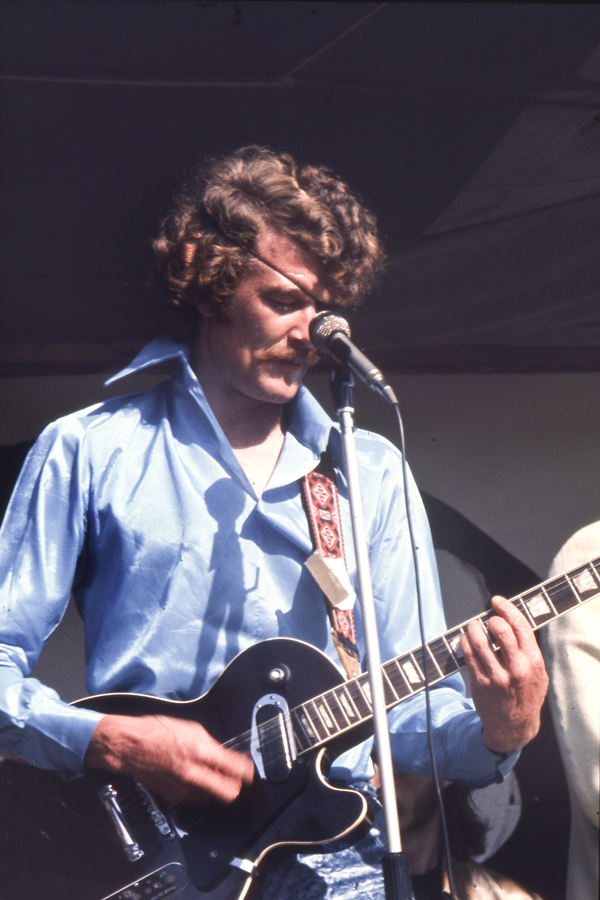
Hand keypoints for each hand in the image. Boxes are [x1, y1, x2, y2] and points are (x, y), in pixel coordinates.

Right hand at [84, 714, 254, 805]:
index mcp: (200, 751)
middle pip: (228, 792)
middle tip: (240, 781)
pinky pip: (196, 799)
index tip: (252, 772)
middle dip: (238, 787)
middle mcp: (194, 772)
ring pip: (213, 798)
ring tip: (218, 778)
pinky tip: (199, 781)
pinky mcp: (173, 796)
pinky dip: (202, 792)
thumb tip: (225, 756)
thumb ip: (211, 745)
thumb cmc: (156, 731)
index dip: (248, 772)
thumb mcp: (191, 728)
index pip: (235, 768)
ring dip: (218, 790)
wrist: (129, 746)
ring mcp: (183, 787)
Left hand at [460, 596, 548, 752]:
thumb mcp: (539, 673)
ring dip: (473, 628)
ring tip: (472, 627)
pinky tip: (465, 639)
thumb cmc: (526, 695)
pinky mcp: (481, 684)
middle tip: (487, 620)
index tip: (497, 601)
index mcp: (534, 662)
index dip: (507, 608)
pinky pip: (468, 655)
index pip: (520, 626)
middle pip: (500, 630)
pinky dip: (464, 642)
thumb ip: (529, 650)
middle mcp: (517, 668)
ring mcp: (497, 677)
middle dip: (491, 619)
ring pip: (480, 641)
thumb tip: (511, 621)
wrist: (514, 727)